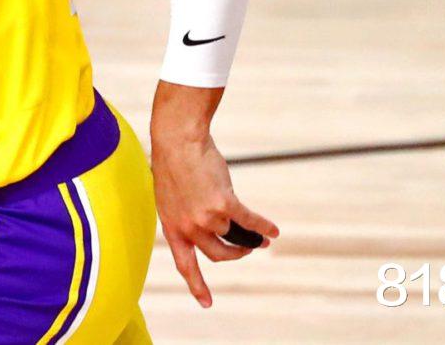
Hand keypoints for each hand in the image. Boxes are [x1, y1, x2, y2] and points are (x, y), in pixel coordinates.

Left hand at [151, 129, 278, 308]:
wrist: (178, 141)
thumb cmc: (174, 164)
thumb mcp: (170, 197)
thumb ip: (185, 217)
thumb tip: (210, 229)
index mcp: (171, 227)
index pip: (185, 264)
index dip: (197, 285)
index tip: (206, 303)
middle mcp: (189, 228)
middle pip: (218, 255)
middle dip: (235, 254)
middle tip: (246, 248)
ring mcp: (207, 218)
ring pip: (233, 234)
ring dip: (249, 236)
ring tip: (260, 236)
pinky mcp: (224, 205)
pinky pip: (250, 221)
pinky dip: (264, 227)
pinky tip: (273, 231)